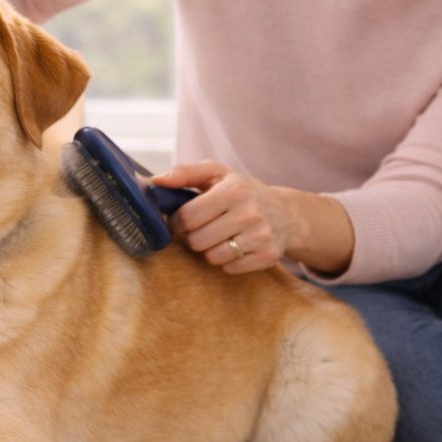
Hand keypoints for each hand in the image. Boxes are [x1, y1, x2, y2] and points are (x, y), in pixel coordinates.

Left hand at [153, 162, 295, 274]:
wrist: (285, 213)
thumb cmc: (241, 191)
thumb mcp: (216, 173)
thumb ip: (184, 173)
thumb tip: (156, 181)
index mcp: (233, 189)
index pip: (188, 217)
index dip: (177, 222)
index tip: (182, 221)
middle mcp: (249, 212)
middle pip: (197, 241)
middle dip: (193, 237)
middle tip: (201, 229)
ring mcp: (261, 236)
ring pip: (212, 257)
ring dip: (209, 250)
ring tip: (218, 237)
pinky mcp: (267, 256)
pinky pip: (230, 269)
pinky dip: (227, 262)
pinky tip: (235, 247)